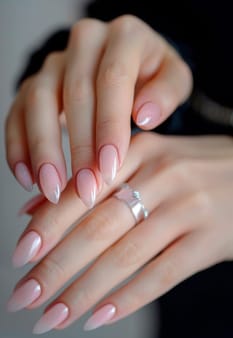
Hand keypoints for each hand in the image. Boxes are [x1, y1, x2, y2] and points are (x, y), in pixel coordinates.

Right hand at [5, 15, 191, 206]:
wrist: (130, 65)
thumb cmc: (152, 77)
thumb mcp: (174, 78)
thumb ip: (167, 92)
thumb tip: (144, 115)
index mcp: (124, 36)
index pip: (112, 79)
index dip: (109, 125)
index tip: (110, 167)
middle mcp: (85, 42)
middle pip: (75, 93)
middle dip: (79, 147)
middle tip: (86, 188)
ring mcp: (55, 63)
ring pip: (38, 101)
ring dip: (43, 150)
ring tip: (53, 189)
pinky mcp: (35, 84)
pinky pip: (17, 112)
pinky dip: (18, 146)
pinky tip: (27, 177)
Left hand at [8, 132, 232, 333]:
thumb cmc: (188, 169)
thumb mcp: (146, 160)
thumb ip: (94, 181)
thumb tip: (34, 210)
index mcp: (139, 152)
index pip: (84, 190)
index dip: (48, 224)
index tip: (20, 255)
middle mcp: (162, 177)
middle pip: (98, 228)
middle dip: (56, 267)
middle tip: (23, 297)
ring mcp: (187, 210)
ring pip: (125, 257)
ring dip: (83, 293)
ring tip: (51, 318)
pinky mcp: (209, 241)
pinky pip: (162, 275)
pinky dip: (128, 299)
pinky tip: (99, 317)